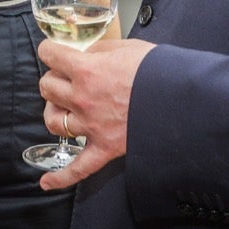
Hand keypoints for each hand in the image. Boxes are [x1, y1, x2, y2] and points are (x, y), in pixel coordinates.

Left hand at [35, 38, 155, 190]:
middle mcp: (83, 98)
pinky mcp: (104, 148)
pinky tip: (46, 181)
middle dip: (54, 78)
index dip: (49, 50)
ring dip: (55, 112)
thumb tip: (87, 55)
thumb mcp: (126, 47)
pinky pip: (77, 168)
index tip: (51, 51)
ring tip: (63, 107)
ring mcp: (92, 126)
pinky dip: (60, 177)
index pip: (50, 55)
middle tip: (67, 77)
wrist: (182, 98)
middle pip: (47, 87)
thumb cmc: (158, 70)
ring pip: (53, 121)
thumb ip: (100, 51)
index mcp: (87, 70)